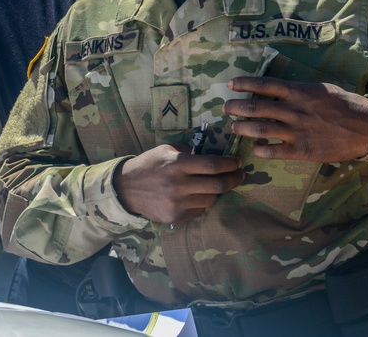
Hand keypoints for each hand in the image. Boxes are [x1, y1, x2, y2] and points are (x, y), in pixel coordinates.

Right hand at [114, 144, 242, 224]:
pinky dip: (202, 202)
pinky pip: (199, 210)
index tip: (238, 162)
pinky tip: (198, 195)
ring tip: (217, 185)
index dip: (230, 164)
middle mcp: (179, 184)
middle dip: (234, 179)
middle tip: (240, 175)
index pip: (213, 165)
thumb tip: (212, 153)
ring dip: (218, 191)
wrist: (127, 188)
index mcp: (177, 164)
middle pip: (218, 185)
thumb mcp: (166, 149)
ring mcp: (178, 203)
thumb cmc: (149, 164)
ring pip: (211, 199)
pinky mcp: (176, 217)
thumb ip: (188, 151)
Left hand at [225, 77, 367, 161]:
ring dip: (243, 128)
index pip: (263, 85)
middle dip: (236, 107)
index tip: (231, 85)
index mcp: (297, 92)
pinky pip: (275, 151)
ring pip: (260, 129)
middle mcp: (293, 110)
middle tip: (226, 108)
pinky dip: (261, 149)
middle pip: (256, 107)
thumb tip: (278, 90)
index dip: (244, 84)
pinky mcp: (301, 150)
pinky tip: (254, 149)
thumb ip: (298, 91)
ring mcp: (295, 131)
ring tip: (234, 128)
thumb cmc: (343, 104)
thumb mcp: (319, 89)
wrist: (364, 127)